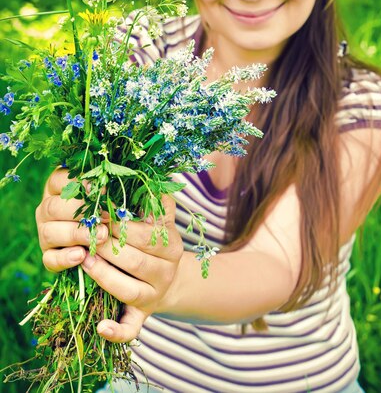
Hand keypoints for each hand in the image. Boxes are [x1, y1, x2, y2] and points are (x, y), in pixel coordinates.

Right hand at [35, 168, 107, 270]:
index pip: (58, 181)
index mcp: (57, 189)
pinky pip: (50, 259)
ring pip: (49, 233)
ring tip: (100, 236)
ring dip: (76, 235)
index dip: (80, 185)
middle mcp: (46, 210)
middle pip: (52, 208)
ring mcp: (45, 234)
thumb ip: (101, 193)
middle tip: (105, 217)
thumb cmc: (106, 209)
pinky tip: (81, 256)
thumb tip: (105, 189)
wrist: (105, 241)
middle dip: (79, 212)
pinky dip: (65, 259)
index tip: (103, 190)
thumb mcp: (103, 197)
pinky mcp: (48, 256)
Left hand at [81, 195, 182, 342]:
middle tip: (86, 234)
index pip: (147, 234)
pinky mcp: (141, 317)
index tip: (99, 213)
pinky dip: (116, 331)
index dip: (121, 224)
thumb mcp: (162, 217)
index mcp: (171, 245)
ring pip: (129, 290)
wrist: (169, 277)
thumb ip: (157, 199)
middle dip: (108, 247)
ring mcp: (153, 296)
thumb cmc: (155, 239)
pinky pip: (131, 329)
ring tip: (83, 261)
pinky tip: (100, 326)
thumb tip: (151, 176)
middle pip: (136, 261)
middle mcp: (165, 272)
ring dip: (104, 275)